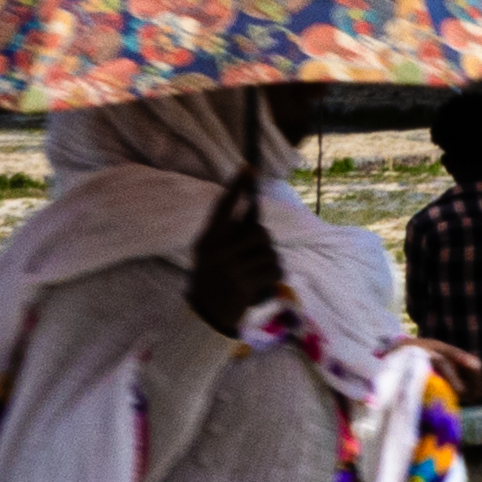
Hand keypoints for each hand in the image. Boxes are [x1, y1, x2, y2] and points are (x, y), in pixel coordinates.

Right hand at [179, 171, 279, 339]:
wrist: (206, 314)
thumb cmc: (213, 278)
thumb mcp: (210, 253)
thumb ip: (227, 235)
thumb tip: (254, 215)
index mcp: (208, 240)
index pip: (223, 207)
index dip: (237, 186)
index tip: (249, 167)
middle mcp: (218, 251)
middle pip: (259, 231)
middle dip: (263, 243)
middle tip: (253, 255)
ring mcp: (231, 268)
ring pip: (269, 252)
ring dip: (268, 262)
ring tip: (254, 273)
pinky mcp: (244, 284)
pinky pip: (274, 269)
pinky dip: (273, 276)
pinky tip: (261, 283)